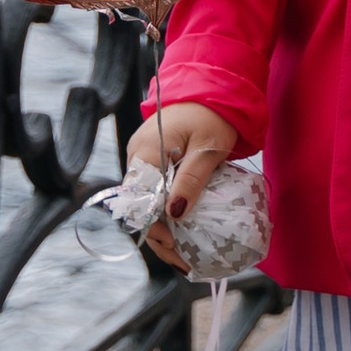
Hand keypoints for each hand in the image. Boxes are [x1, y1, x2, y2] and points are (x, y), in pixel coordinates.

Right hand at [126, 100, 239, 268]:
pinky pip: (153, 194)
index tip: (177, 246)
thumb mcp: (208, 148)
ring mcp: (143, 159)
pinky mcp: (153, 163)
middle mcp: (137, 157)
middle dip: (160, 237)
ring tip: (184, 257)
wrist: (211, 88)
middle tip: (184, 262)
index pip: (141, 200)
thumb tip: (175, 213)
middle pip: (140, 207)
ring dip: (163, 230)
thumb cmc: (212, 114)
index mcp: (147, 152)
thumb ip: (192, 179)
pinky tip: (182, 233)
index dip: (156, 227)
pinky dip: (166, 214)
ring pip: (145, 204)